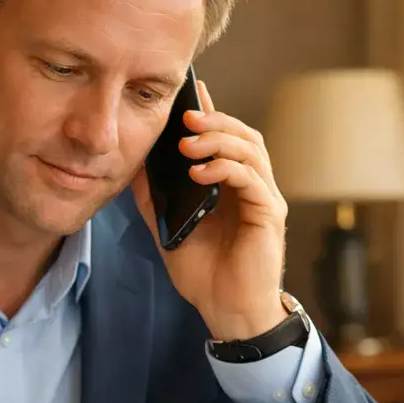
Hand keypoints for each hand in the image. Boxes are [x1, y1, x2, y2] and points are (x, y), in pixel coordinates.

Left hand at [133, 79, 288, 340]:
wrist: (226, 311)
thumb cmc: (205, 273)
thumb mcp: (168, 228)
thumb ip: (154, 197)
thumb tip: (134, 165)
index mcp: (231, 186)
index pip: (226, 138)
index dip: (211, 112)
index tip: (191, 91)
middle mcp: (253, 186)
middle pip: (243, 135)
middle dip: (214, 121)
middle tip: (185, 117)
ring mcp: (264, 199)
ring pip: (251, 150)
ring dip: (218, 141)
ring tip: (187, 144)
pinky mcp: (269, 215)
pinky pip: (252, 180)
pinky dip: (226, 169)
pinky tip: (199, 172)